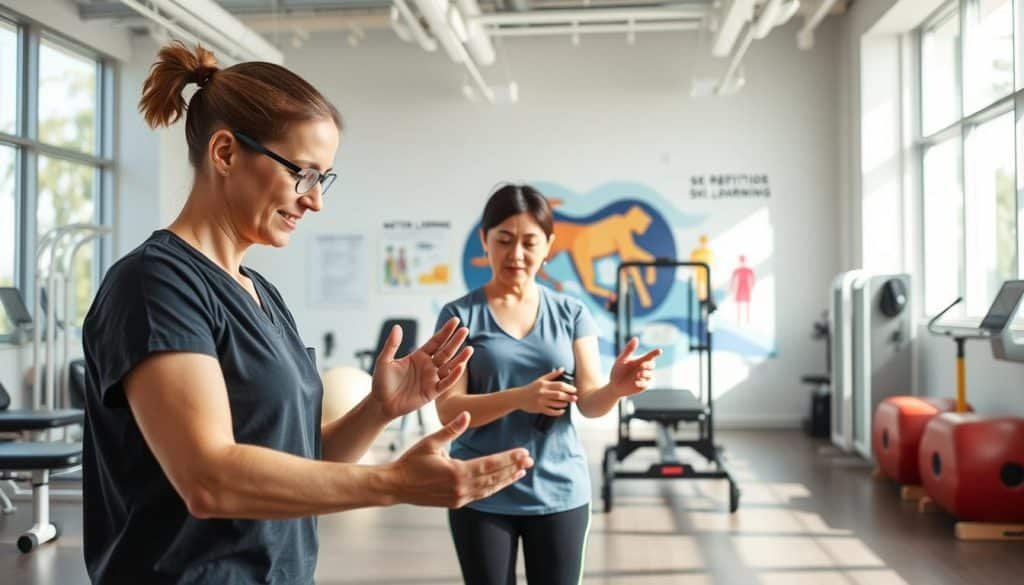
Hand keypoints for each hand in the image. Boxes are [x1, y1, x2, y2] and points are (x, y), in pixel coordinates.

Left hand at [371, 318, 472, 419]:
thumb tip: (397, 327)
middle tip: (465, 330)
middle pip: (445, 351)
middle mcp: (428, 366)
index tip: (455, 320)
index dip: (445, 331)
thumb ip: (391, 345)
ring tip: (470, 349)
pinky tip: (461, 367)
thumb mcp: (384, 361)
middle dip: (455, 341)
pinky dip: (454, 376)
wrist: (381, 404)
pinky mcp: (432, 392)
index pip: (435, 341)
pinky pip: (445, 383)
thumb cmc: (381, 382)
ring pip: (449, 366)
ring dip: (460, 358)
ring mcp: (431, 378)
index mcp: (418, 356)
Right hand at [389, 412, 532, 507]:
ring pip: (490, 488)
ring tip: (522, 470)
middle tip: (530, 460)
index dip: (509, 458)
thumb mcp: (430, 441)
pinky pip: (481, 494)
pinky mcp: (456, 502)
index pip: (491, 464)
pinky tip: (502, 480)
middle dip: (514, 467)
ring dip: (507, 479)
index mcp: (456, 471)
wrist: (396, 486)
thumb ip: (451, 429)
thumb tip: (466, 414)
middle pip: (494, 477)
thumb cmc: (411, 461)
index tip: (524, 452)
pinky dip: (494, 487)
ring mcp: (459, 497)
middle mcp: (461, 487)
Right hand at [517, 368, 576, 415]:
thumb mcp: (541, 379)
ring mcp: (541, 401)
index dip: (569, 387)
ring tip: (568, 403)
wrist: (519, 397)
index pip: (559, 385)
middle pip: (559, 395)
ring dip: (564, 404)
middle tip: (575, 398)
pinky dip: (558, 412)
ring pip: (556, 403)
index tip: (574, 389)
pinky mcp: (539, 409)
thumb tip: (562, 368)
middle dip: (569, 396)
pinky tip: (562, 411)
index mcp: (544, 384)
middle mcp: (543, 392)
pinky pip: (551, 411)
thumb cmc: (531, 388)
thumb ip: (552, 375)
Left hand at [609, 337, 661, 396]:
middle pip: (652, 365)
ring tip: (637, 374)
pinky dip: (642, 383)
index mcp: (640, 360)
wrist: (614, 385)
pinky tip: (635, 382)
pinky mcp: (643, 386)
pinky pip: (646, 384)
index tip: (660, 351)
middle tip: (641, 365)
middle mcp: (644, 369)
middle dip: (648, 365)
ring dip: (645, 374)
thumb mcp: (622, 359)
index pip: (650, 356)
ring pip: (650, 375)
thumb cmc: (618, 370)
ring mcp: (644, 378)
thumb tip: (635, 338)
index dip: (655, 353)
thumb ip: (629, 350)